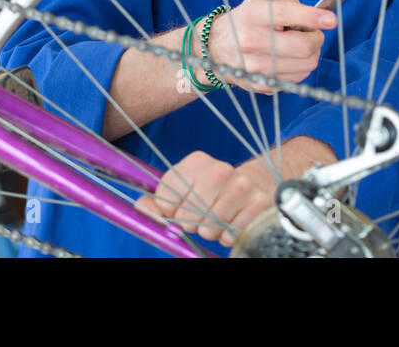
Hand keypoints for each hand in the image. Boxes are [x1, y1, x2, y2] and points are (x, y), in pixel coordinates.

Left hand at [134, 137, 337, 248]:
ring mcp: (241, 186)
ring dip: (212, 231)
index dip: (171, 214)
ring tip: (220, 218)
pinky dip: (229, 235)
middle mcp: (219, 170)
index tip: (181, 209)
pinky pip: (230, 235)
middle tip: (204, 215)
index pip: (166, 202)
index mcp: (196, 162)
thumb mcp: (183, 191)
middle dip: (192, 225)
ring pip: (209, 229)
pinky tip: (234, 221)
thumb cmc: (212, 192)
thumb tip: (140, 210)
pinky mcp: (258, 204)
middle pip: (187, 219)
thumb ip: (157, 204)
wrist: (255, 185)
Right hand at [205, 0, 335, 90]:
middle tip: (311, 33)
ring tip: (295, 45)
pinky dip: (300, 67)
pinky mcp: (260, 84)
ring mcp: (255, 67)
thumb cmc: (246, 21)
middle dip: (317, 38)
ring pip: (306, 65)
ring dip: (310, 54)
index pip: (287, 14)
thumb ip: (292, 5)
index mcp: (253, 15)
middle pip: (304, 47)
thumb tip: (318, 19)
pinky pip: (297, 79)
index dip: (313, 17)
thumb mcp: (263, 2)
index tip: (331, 19)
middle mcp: (251, 41)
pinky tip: (288, 59)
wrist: (214, 48)